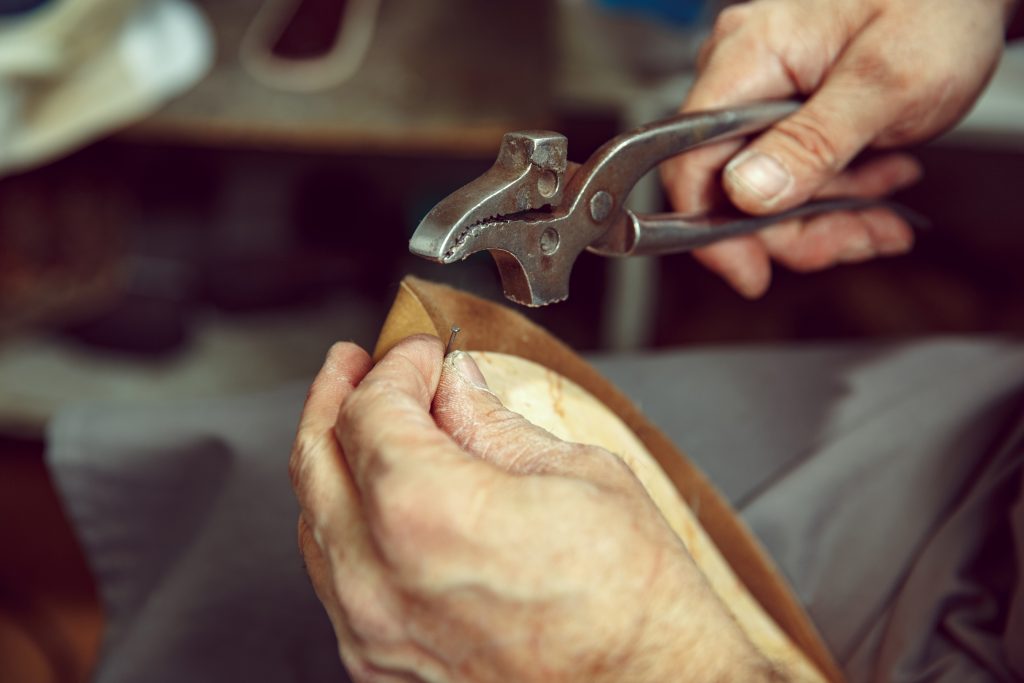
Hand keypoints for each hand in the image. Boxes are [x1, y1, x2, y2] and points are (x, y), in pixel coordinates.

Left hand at [289, 336, 776, 681]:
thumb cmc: (634, 605)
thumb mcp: (576, 476)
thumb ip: (494, 425)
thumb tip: (459, 391)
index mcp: (426, 511)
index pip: (372, 410)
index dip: (397, 368)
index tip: (423, 354)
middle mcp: (380, 577)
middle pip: (317, 460)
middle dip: (335, 398)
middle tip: (354, 367)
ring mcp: (373, 633)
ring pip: (317, 523)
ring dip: (335, 464)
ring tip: (360, 429)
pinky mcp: (382, 668)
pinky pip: (338, 582)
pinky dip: (346, 529)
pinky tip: (373, 507)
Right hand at [662, 0, 1012, 296]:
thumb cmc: (941, 6)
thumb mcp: (886, 84)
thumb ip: (813, 141)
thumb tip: (745, 192)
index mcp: (749, 57)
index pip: (692, 159)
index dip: (713, 227)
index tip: (750, 270)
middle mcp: (745, 74)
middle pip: (733, 185)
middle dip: (796, 227)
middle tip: (854, 239)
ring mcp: (767, 92)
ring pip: (769, 188)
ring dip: (829, 215)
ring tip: (883, 214)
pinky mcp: (792, 109)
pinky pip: (795, 171)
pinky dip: (839, 193)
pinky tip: (880, 188)